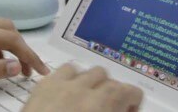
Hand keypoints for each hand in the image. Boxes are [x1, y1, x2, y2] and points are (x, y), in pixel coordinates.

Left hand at [23, 64, 142, 111]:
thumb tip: (125, 110)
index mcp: (104, 105)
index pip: (130, 91)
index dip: (133, 103)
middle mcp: (86, 90)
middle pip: (109, 80)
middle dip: (112, 93)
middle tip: (107, 110)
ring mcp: (63, 85)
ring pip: (88, 71)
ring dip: (92, 83)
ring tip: (87, 100)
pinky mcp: (44, 86)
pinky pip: (65, 70)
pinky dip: (71, 78)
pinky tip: (68, 94)